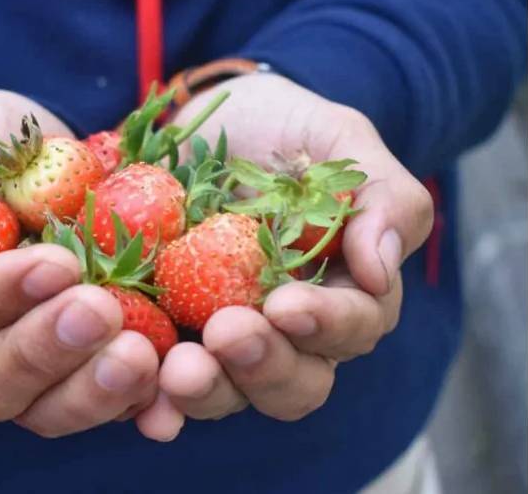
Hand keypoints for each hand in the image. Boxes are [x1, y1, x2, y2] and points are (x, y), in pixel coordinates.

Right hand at [0, 90, 158, 436]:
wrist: (33, 164)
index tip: (52, 263)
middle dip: (44, 348)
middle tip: (101, 308)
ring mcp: (12, 376)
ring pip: (40, 410)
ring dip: (90, 389)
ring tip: (140, 355)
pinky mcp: (68, 378)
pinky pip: (96, 407)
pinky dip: (134, 404)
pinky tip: (168, 393)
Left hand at [135, 73, 433, 437]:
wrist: (203, 119)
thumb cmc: (283, 129)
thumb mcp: (341, 143)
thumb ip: (383, 197)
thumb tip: (381, 272)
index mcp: (340, 291)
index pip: (352, 328)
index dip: (326, 325)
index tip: (287, 306)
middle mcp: (283, 329)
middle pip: (293, 382)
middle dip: (264, 367)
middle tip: (228, 334)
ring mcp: (220, 334)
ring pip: (228, 391)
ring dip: (206, 391)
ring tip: (179, 370)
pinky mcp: (165, 328)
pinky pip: (160, 380)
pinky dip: (153, 401)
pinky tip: (145, 408)